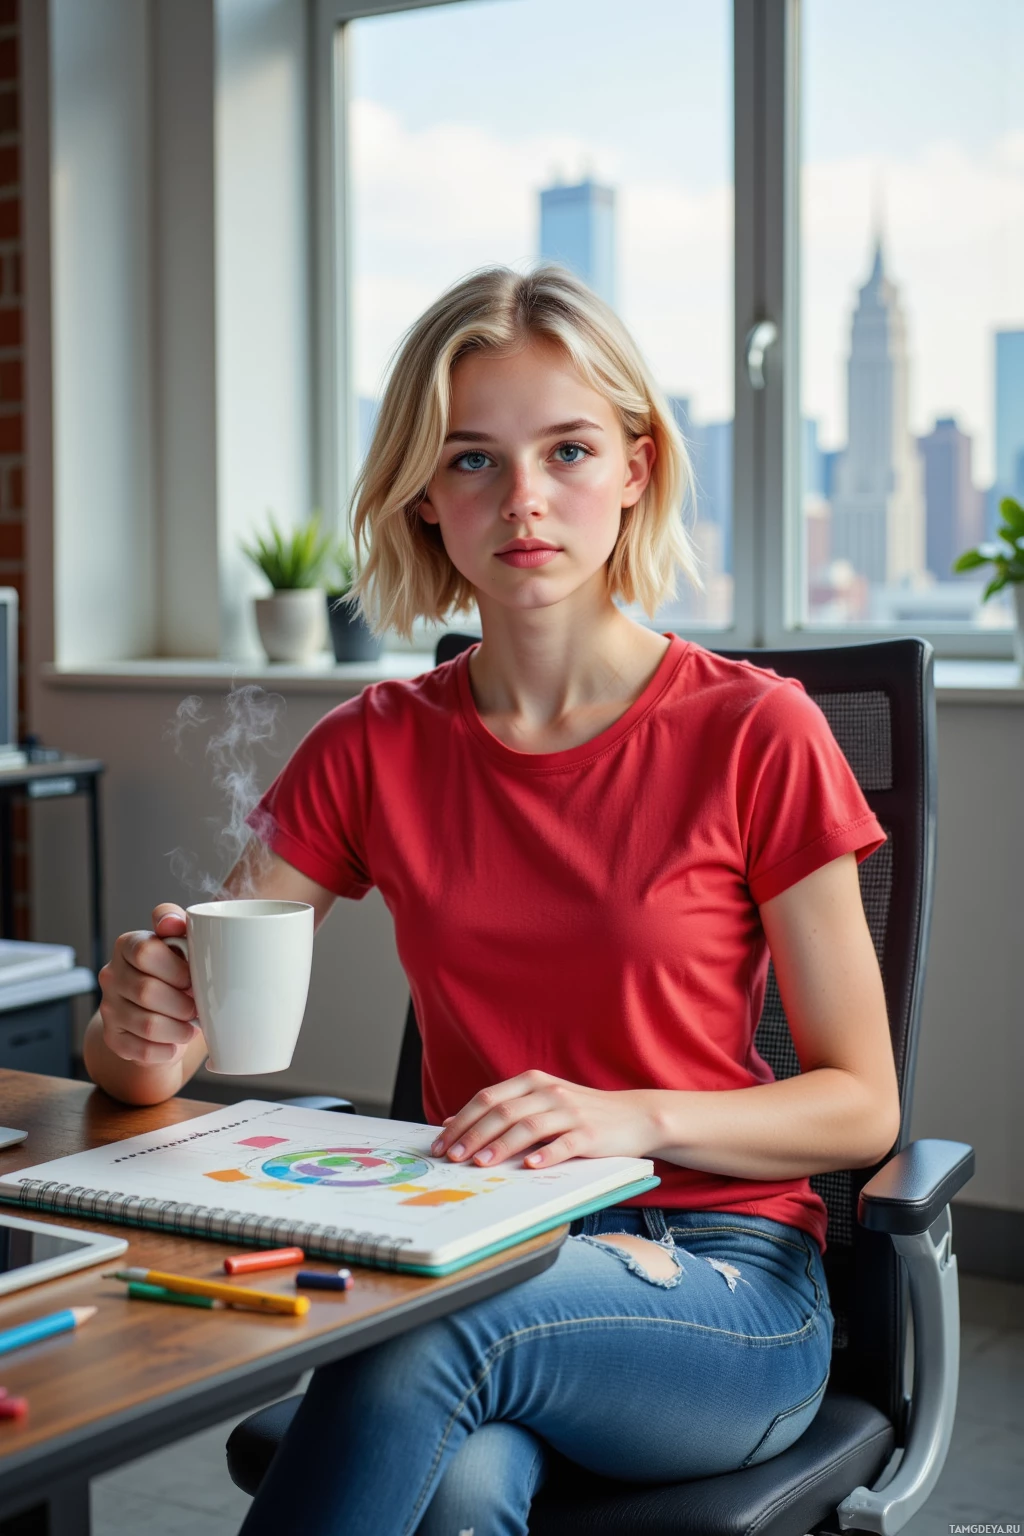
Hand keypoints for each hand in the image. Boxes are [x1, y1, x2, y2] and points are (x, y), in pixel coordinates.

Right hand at [97, 904, 200, 1065]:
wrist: (159, 1008)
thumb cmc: (176, 970)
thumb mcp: (181, 940)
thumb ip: (177, 923)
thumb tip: (171, 922)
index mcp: (128, 945)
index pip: (145, 952)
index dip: (175, 969)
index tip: (193, 977)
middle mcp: (112, 975)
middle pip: (147, 992)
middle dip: (182, 1003)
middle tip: (197, 1007)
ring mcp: (108, 1007)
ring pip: (147, 1024)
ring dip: (178, 1029)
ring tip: (191, 1025)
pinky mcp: (113, 1038)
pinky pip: (142, 1050)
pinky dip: (166, 1050)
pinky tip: (175, 1042)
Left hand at [429, 1070, 656, 1169]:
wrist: (634, 1115)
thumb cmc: (579, 1113)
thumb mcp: (540, 1104)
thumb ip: (503, 1110)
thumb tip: (455, 1123)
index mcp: (532, 1081)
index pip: (487, 1099)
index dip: (461, 1121)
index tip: (440, 1143)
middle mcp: (549, 1092)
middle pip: (502, 1112)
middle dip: (473, 1136)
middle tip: (453, 1158)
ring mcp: (570, 1111)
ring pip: (528, 1127)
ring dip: (501, 1146)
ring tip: (480, 1164)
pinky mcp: (590, 1133)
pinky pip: (565, 1143)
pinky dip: (546, 1155)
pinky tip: (530, 1167)